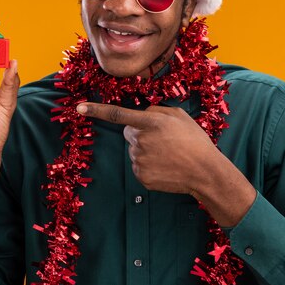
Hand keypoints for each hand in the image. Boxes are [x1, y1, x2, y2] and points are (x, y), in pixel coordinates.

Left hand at [76, 103, 219, 194]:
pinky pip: (138, 166)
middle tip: (163, 139)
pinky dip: (149, 165)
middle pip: (129, 133)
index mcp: (150, 123)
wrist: (205, 172)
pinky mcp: (141, 177)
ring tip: (168, 154)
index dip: (97, 110)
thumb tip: (141, 114)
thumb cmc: (195, 141)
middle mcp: (141, 141)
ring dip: (146, 149)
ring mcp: (139, 160)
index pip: (118, 114)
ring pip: (134, 150)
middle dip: (140, 133)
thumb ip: (155, 111)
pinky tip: (165, 166)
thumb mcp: (179, 116)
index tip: (79, 108)